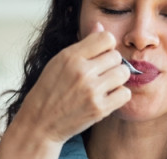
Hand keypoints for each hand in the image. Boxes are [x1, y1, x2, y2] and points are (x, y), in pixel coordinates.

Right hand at [15, 21, 131, 144]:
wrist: (41, 122)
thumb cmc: (50, 91)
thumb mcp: (59, 62)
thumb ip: (82, 45)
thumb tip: (100, 27)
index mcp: (70, 56)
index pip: (106, 38)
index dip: (107, 47)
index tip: (101, 57)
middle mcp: (82, 71)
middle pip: (117, 56)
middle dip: (112, 64)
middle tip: (101, 75)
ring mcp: (91, 91)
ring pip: (123, 73)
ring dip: (117, 79)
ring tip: (105, 85)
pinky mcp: (99, 109)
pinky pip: (125, 94)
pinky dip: (119, 95)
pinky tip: (107, 97)